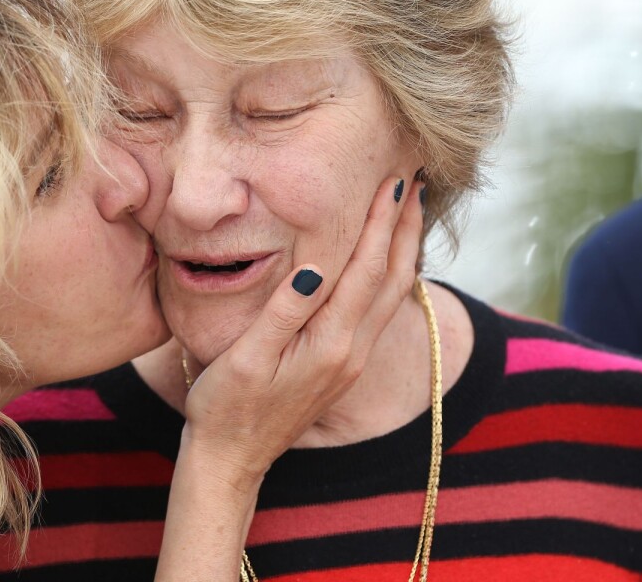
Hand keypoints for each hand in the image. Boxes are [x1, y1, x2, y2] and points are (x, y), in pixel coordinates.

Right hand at [180, 174, 423, 486]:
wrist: (230, 459)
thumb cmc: (226, 406)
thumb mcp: (247, 357)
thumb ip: (284, 311)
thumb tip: (316, 266)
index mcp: (330, 344)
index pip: (366, 271)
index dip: (382, 225)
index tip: (393, 182)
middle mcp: (351, 352)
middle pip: (393, 279)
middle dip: (405, 228)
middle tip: (415, 181)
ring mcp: (350, 361)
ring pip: (391, 295)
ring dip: (402, 249)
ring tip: (407, 211)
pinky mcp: (341, 365)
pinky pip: (378, 310)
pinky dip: (387, 274)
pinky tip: (382, 259)